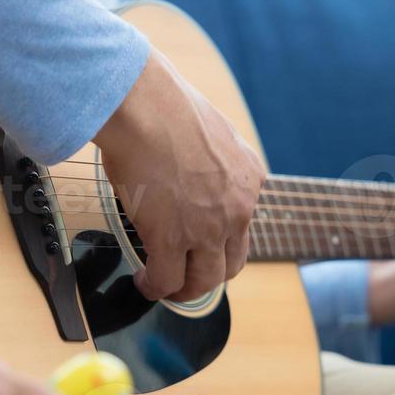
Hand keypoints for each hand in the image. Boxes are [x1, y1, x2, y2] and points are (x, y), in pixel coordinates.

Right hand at [95, 52, 263, 301]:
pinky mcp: (172, 240)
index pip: (243, 223)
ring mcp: (207, 228)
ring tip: (165, 287)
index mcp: (250, 178)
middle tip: (188, 276)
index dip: (220, 239)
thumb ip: (212, 157)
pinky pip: (167, 280)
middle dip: (209, 274)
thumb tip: (189, 164)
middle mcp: (238, 208)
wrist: (146, 106)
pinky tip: (144, 282)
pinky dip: (155, 287)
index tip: (201, 243)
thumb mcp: (211, 131)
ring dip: (185, 290)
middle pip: (232, 263)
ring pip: (205, 280)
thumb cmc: (166, 104)